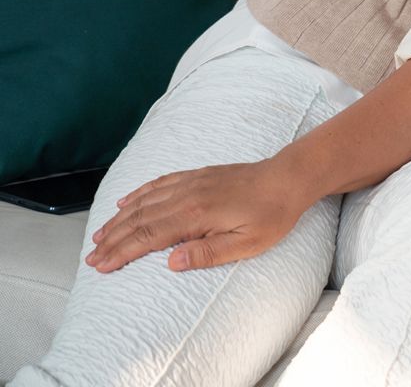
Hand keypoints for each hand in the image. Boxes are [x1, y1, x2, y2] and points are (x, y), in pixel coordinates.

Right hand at [86, 155, 314, 272]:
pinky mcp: (197, 176)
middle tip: (91, 257)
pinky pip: (160, 184)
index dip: (121, 252)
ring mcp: (191, 182)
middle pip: (140, 220)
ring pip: (145, 201)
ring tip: (100, 235)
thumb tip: (171, 263)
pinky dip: (139, 193)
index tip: (100, 266)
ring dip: (119, 219)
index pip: (149, 237)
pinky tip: (125, 202)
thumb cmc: (272, 214)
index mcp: (197, 214)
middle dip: (113, 239)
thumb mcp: (247, 243)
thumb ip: (209, 253)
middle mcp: (188, 195)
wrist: (289, 178)